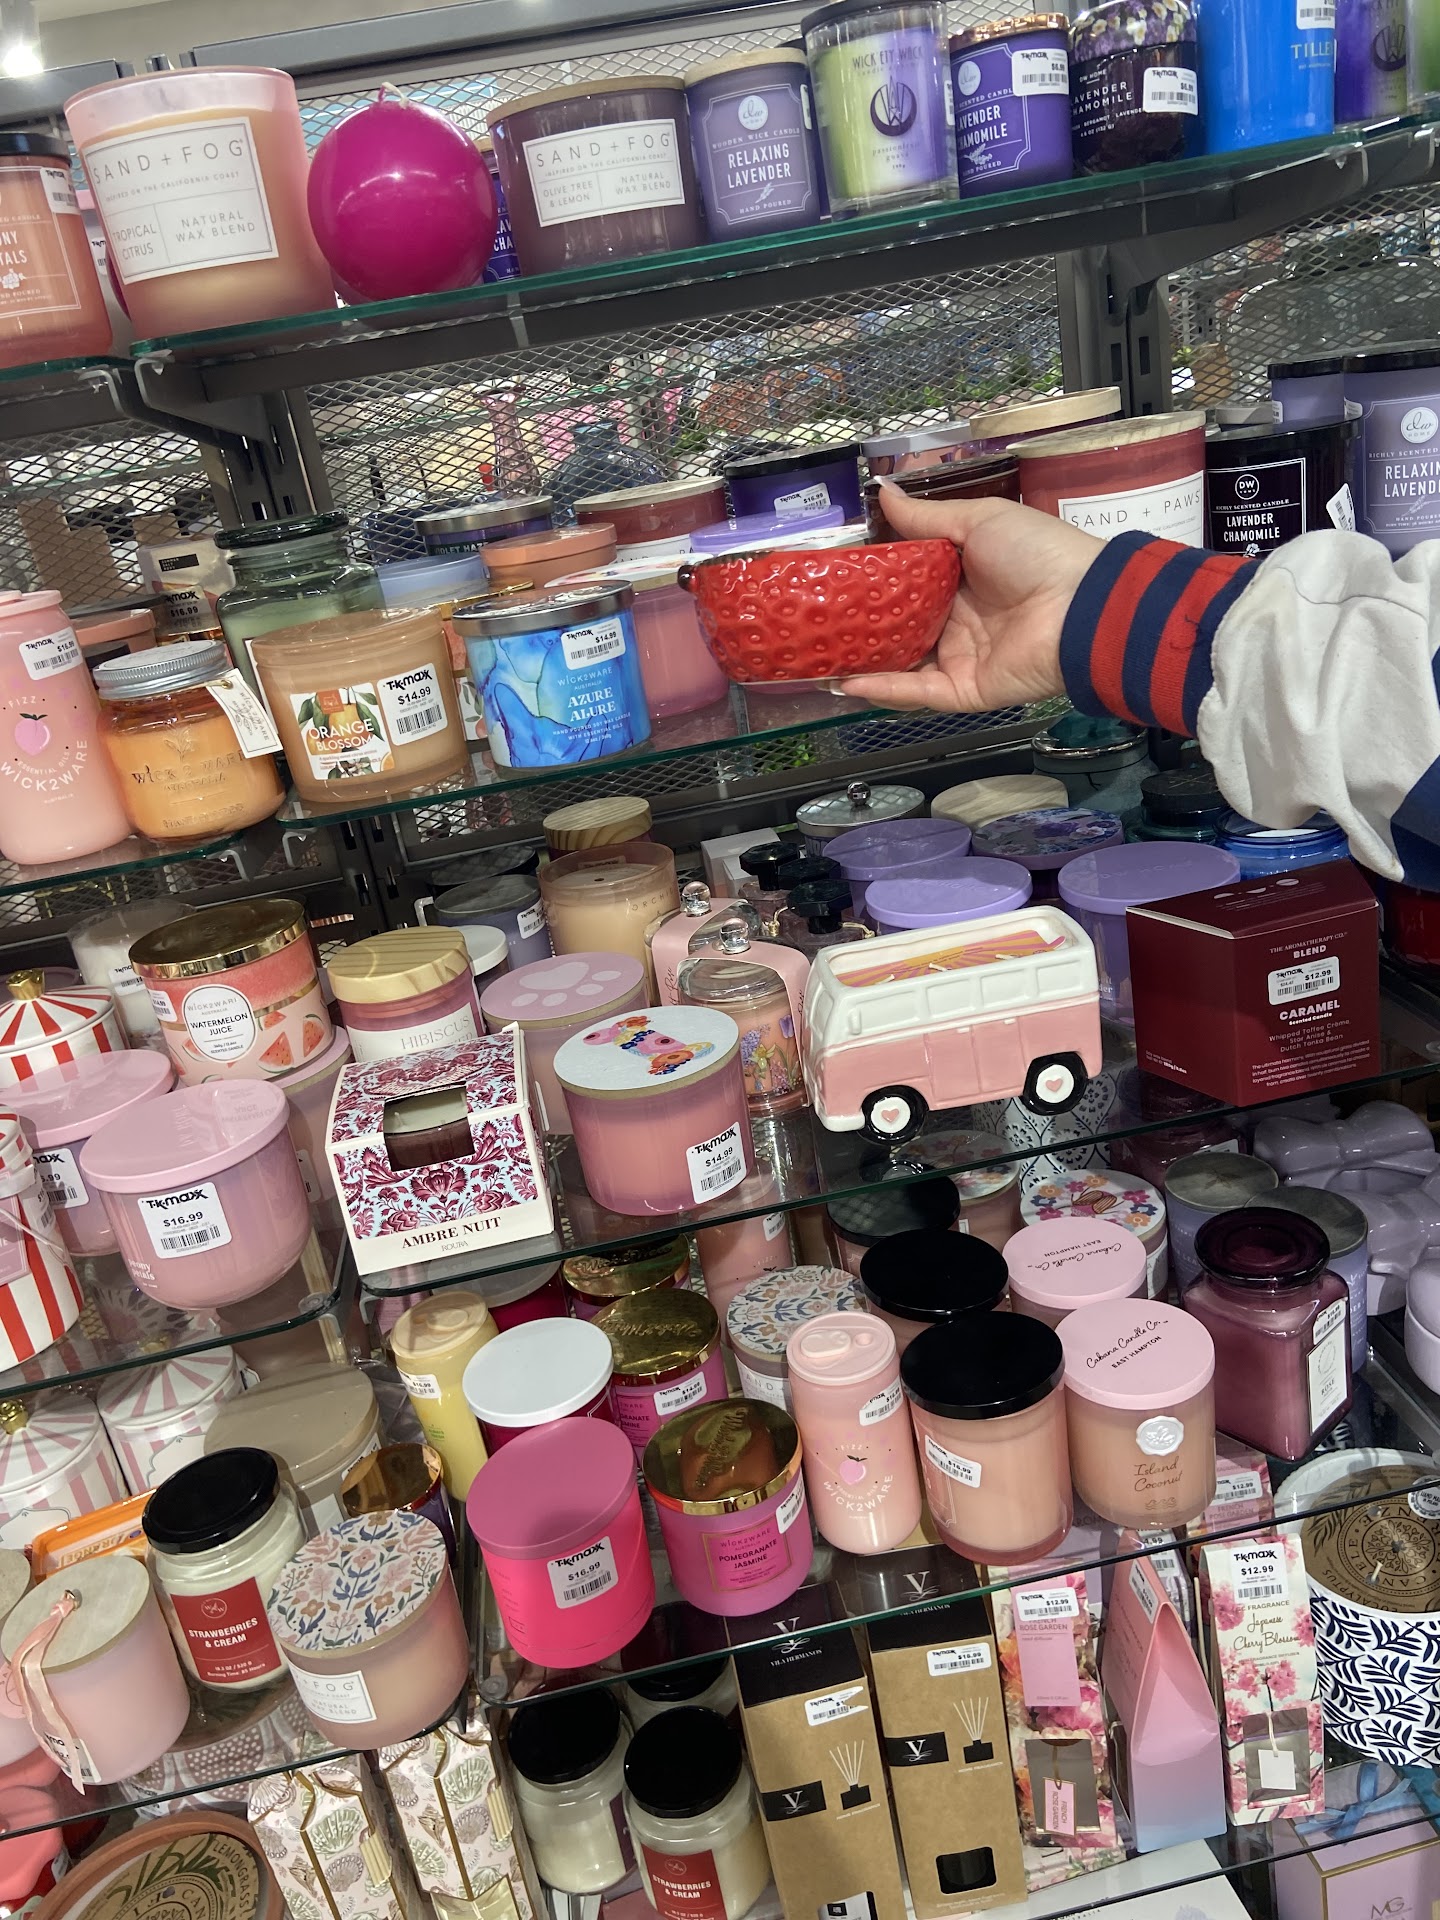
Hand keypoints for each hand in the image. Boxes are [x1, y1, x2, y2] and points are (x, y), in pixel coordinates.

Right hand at [839, 484, 1104, 711]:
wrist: (1082, 606)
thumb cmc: (1036, 553)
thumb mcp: (978, 521)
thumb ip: (927, 518)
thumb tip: (883, 493)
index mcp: (962, 577)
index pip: (907, 581)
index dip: (872, 578)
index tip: (832, 572)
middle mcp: (957, 619)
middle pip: (898, 624)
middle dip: (858, 623)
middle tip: (812, 616)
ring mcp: (960, 657)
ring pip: (900, 663)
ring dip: (862, 661)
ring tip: (817, 655)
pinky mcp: (964, 689)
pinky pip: (918, 692)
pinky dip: (883, 689)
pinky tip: (846, 682)